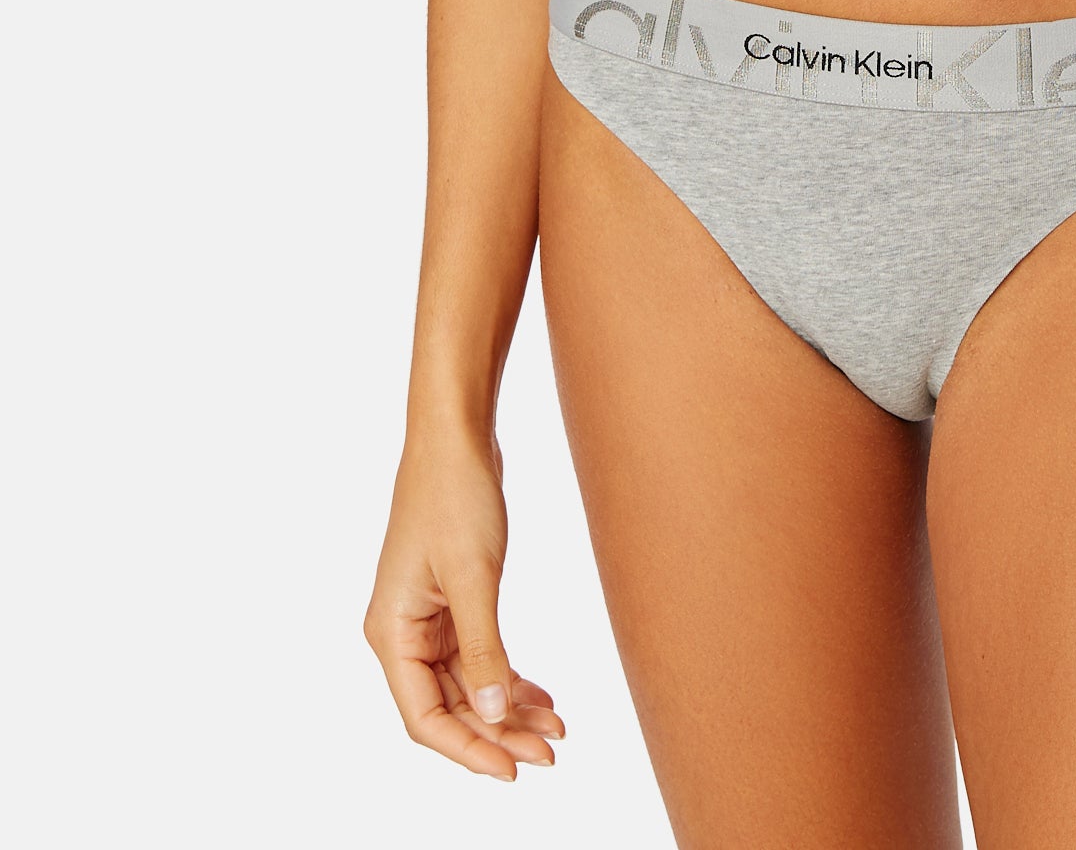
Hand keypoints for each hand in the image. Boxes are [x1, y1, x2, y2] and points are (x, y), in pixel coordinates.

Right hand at [365, 432, 564, 778]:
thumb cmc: (455, 494)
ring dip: (509, 708)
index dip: (468, 750)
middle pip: (450, 706)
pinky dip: (509, 676)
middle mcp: (403, 632)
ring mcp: (428, 616)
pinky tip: (542, 695)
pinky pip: (479, 655)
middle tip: (551, 752)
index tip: (515, 769)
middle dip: (498, 732)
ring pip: (469, 684)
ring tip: (556, 728)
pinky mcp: (454, 599)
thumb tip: (492, 716)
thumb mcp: (474, 576)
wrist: (457, 433)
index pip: (425, 717)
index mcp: (391, 632)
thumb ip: (484, 648)